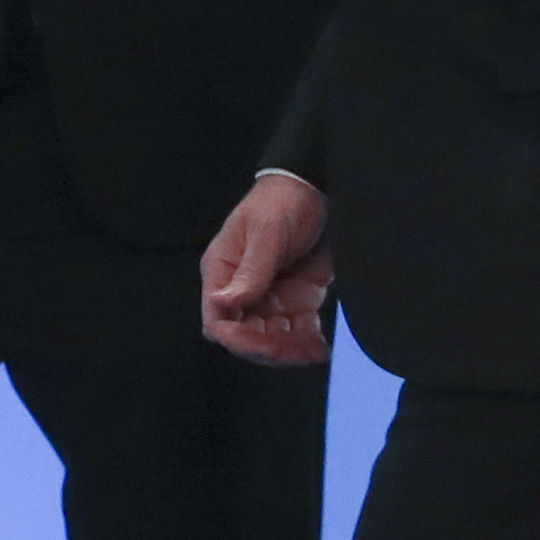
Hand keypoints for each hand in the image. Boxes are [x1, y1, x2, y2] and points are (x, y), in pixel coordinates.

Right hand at [201, 173, 333, 367]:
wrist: (319, 189)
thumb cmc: (284, 201)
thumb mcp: (267, 234)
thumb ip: (250, 271)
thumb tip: (223, 303)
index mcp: (223, 271)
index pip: (218, 318)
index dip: (238, 338)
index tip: (267, 346)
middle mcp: (241, 288)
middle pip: (245, 335)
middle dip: (269, 347)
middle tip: (298, 351)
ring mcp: (268, 295)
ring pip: (271, 339)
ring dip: (291, 350)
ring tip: (316, 351)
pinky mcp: (295, 299)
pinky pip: (296, 331)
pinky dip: (307, 343)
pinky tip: (321, 347)